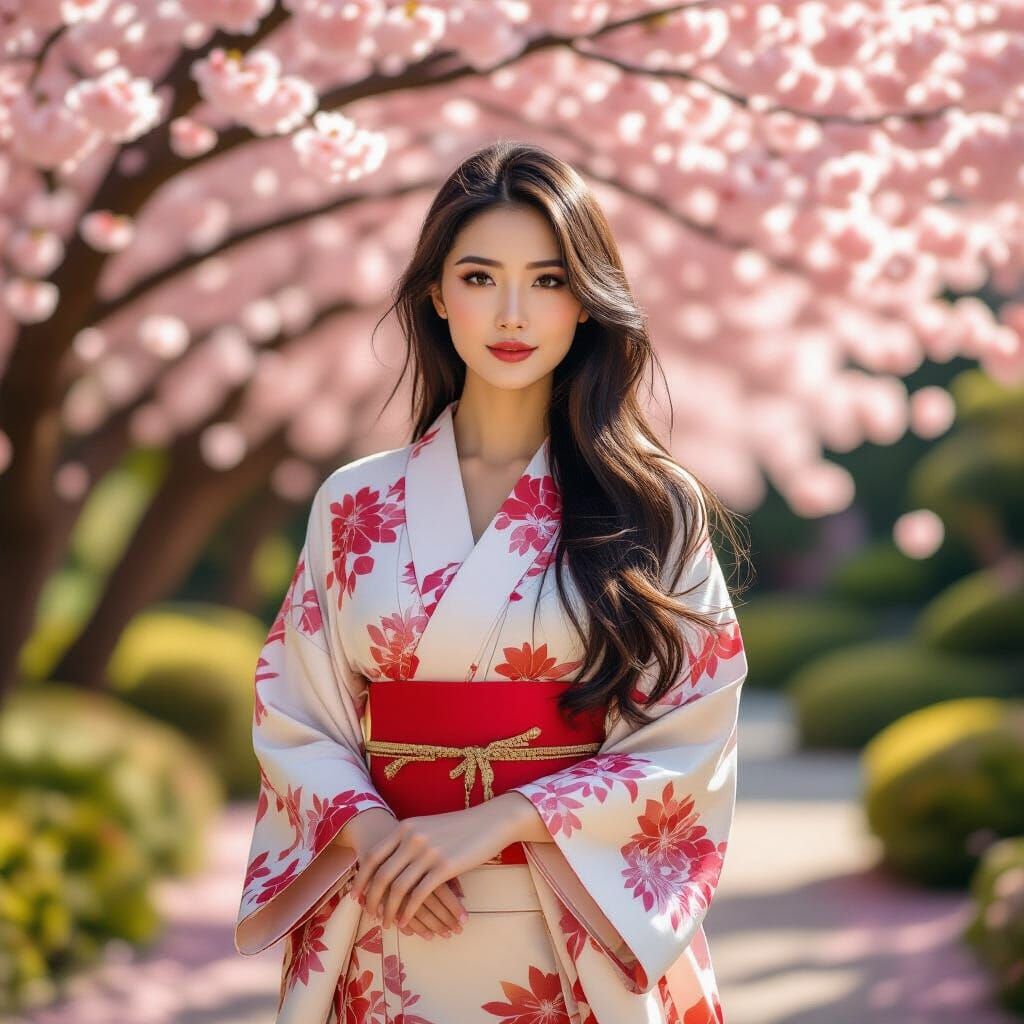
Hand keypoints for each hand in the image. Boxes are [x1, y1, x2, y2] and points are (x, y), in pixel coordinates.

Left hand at [335, 807, 466, 938]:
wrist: (490, 821)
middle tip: (369, 913)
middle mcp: (412, 838)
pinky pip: (419, 896)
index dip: (361, 878)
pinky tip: (405, 922)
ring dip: (389, 910)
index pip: (372, 856)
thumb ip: (408, 839)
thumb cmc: (459, 825)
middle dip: (372, 899)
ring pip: (398, 889)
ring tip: (387, 923)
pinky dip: (408, 912)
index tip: (355, 894)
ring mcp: (428, 852)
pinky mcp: (445, 867)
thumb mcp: (427, 826)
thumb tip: (388, 861)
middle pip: (381, 875)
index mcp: (405, 827)